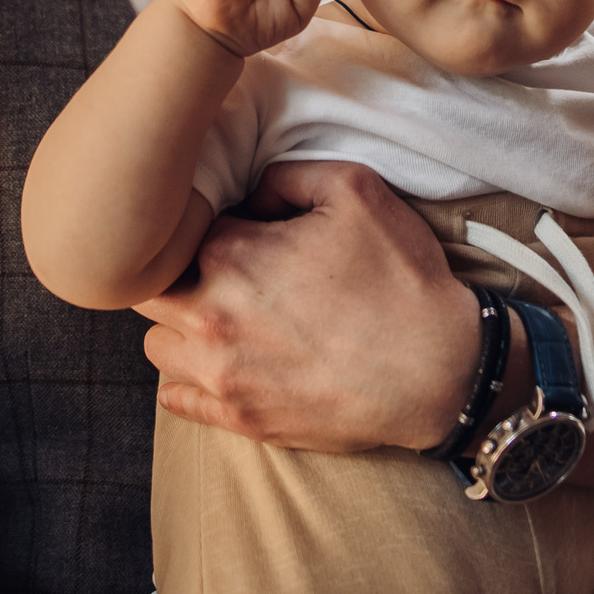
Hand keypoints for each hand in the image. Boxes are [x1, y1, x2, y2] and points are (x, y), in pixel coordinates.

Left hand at [138, 160, 474, 451]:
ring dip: (180, 327)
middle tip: (223, 272)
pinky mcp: (241, 419)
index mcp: (231, 254)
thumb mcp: (355, 190)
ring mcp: (222, 376)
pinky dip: (185, 380)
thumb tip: (249, 194)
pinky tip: (222, 361)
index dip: (215, 225)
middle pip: (151, 288)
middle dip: (178, 273)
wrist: (442, 368)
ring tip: (224, 317)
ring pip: (157, 345)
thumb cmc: (401, 277)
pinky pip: (174, 400)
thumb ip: (285, 174)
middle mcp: (211, 317)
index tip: (245, 231)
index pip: (184, 229)